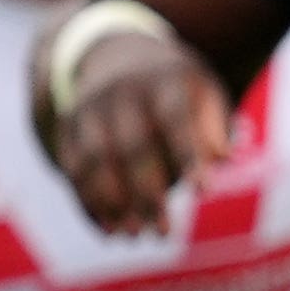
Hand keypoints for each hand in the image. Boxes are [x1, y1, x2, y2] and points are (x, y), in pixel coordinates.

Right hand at [40, 25, 231, 237]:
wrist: (119, 54)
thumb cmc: (178, 89)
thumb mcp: (205, 94)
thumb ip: (214, 127)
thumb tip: (221, 159)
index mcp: (163, 82)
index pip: (176, 120)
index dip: (189, 155)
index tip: (204, 192)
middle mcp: (120, 92)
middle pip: (131, 146)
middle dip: (146, 193)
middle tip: (163, 234)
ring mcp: (89, 107)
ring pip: (93, 159)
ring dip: (110, 202)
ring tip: (131, 236)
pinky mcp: (68, 124)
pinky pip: (72, 166)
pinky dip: (86, 200)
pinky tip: (106, 230)